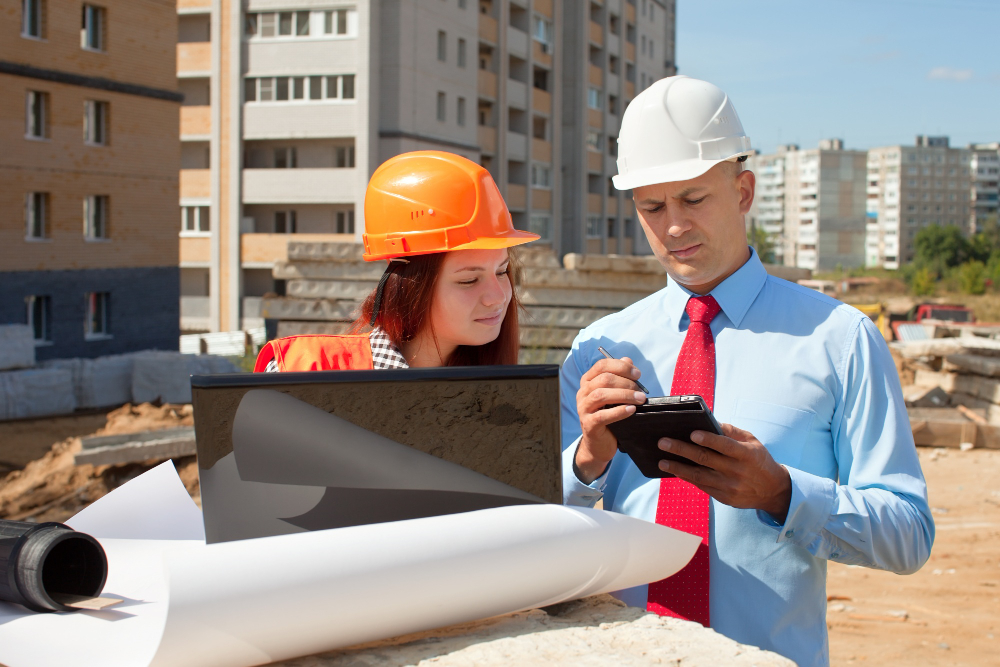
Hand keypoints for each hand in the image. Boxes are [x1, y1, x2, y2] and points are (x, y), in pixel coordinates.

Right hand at [574, 357, 646, 483]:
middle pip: (603, 379)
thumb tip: (628, 360)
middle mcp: (583, 393)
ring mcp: (583, 409)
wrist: (599, 444)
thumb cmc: (609, 416)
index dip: (621, 367)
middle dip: (626, 383)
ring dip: (624, 395)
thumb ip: (620, 377)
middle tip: (641, 391)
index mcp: (588, 382)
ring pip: (601, 395)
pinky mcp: (588, 425)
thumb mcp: (615, 395)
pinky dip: (619, 411)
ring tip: (640, 399)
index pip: (602, 366)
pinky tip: (631, 410)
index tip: (637, 374)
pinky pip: (602, 416)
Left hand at [658, 423, 791, 522]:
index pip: (725, 446)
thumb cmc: (758, 460)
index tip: (692, 434)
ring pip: (699, 476)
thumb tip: (709, 421)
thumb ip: (731, 431)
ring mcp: (730, 487)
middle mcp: (737, 471)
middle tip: (663, 442)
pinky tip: (674, 470)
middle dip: (682, 450)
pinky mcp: (724, 498)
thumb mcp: (751, 441)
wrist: (772, 490)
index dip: (709, 440)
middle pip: (706, 459)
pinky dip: (687, 477)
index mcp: (746, 454)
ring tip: (662, 461)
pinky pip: (702, 486)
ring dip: (678, 468)